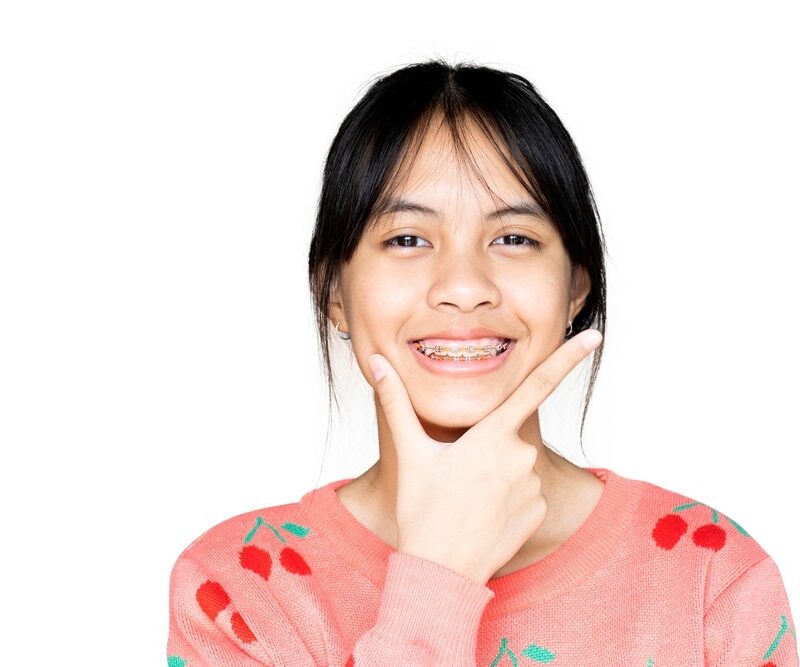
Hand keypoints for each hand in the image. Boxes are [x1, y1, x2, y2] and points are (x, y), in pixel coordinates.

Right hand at [367, 329, 602, 585]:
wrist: (440, 572)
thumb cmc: (422, 510)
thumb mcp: (409, 452)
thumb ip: (396, 402)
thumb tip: (376, 362)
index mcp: (492, 434)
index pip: (535, 385)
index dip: (566, 359)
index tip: (592, 336)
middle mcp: (520, 455)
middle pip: (506, 436)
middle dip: (484, 448)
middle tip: (454, 478)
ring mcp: (532, 486)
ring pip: (515, 466)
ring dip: (494, 476)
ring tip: (464, 501)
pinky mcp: (538, 512)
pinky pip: (524, 493)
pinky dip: (506, 499)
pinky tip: (482, 517)